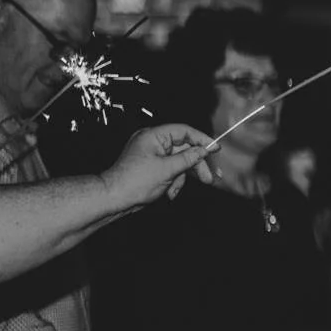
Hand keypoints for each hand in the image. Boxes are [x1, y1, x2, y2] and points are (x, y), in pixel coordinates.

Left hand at [104, 124, 219, 206]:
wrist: (114, 199)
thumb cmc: (134, 182)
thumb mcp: (167, 169)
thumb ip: (188, 158)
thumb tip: (203, 150)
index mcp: (153, 136)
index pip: (184, 131)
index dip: (202, 140)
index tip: (216, 149)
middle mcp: (153, 143)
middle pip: (184, 149)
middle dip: (196, 166)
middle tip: (210, 178)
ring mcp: (152, 155)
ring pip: (179, 162)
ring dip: (182, 178)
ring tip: (177, 190)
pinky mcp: (152, 167)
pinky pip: (171, 170)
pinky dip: (173, 181)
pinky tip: (169, 192)